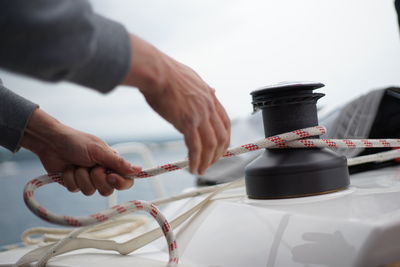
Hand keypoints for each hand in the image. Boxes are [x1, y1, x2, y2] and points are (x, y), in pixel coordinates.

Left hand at [21, 109, 140, 195]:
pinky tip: (67, 168)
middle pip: (108, 190)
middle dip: (97, 179)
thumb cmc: (77, 142)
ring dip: (81, 177)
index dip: (120, 182)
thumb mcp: (99, 151)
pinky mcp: (74, 184)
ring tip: (76, 165)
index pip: (125, 181)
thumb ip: (118, 162)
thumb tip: (139, 170)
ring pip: (90, 191)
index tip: (110, 176)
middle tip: (91, 167)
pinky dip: (70, 178)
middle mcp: (102, 173)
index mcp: (112, 163)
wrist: (51, 142)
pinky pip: (76, 189)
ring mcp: (88, 179)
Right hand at [124, 35, 230, 174]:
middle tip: (210, 163)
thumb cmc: (166, 72)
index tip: (220, 148)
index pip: (225, 122)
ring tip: (200, 170)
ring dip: (207, 161)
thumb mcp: (192, 78)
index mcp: (210, 97)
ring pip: (210, 145)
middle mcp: (208, 107)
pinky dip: (196, 160)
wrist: (155, 71)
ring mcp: (199, 115)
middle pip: (221, 136)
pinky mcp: (187, 122)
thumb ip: (203, 88)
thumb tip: (212, 89)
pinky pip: (195, 147)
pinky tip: (192, 168)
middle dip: (218, 153)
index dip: (224, 138)